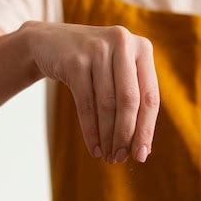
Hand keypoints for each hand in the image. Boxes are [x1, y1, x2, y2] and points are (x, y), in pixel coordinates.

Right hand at [24, 21, 159, 163]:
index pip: (150, 96)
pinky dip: (90, 129)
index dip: (147, 129)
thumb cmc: (93, 65)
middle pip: (129, 101)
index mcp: (143, 48)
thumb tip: (143, 146)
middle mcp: (123, 44)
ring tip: (107, 156)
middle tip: (120, 158)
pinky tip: (93, 146)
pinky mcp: (75, 60)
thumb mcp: (118, 72)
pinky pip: (85, 103)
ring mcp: (98, 49)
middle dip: (126, 135)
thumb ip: (134, 100)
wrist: (50, 42)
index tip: (142, 155)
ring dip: (107, 136)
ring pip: (106, 104)